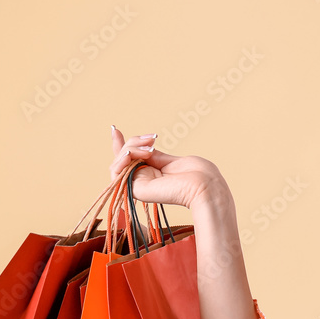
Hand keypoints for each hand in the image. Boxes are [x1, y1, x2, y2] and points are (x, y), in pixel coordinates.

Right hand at [108, 125, 228, 210]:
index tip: (114, 129)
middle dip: (132, 142)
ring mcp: (138, 185)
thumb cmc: (197, 173)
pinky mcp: (136, 190)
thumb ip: (152, 156)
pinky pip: (117, 172)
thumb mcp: (171, 159)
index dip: (120, 144)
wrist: (205, 186)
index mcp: (152, 173)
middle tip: (152, 139)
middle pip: (122, 157)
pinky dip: (122, 159)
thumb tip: (139, 146)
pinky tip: (133, 154)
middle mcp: (143, 180)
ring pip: (119, 162)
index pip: (129, 158)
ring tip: (149, 148)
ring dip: (129, 149)